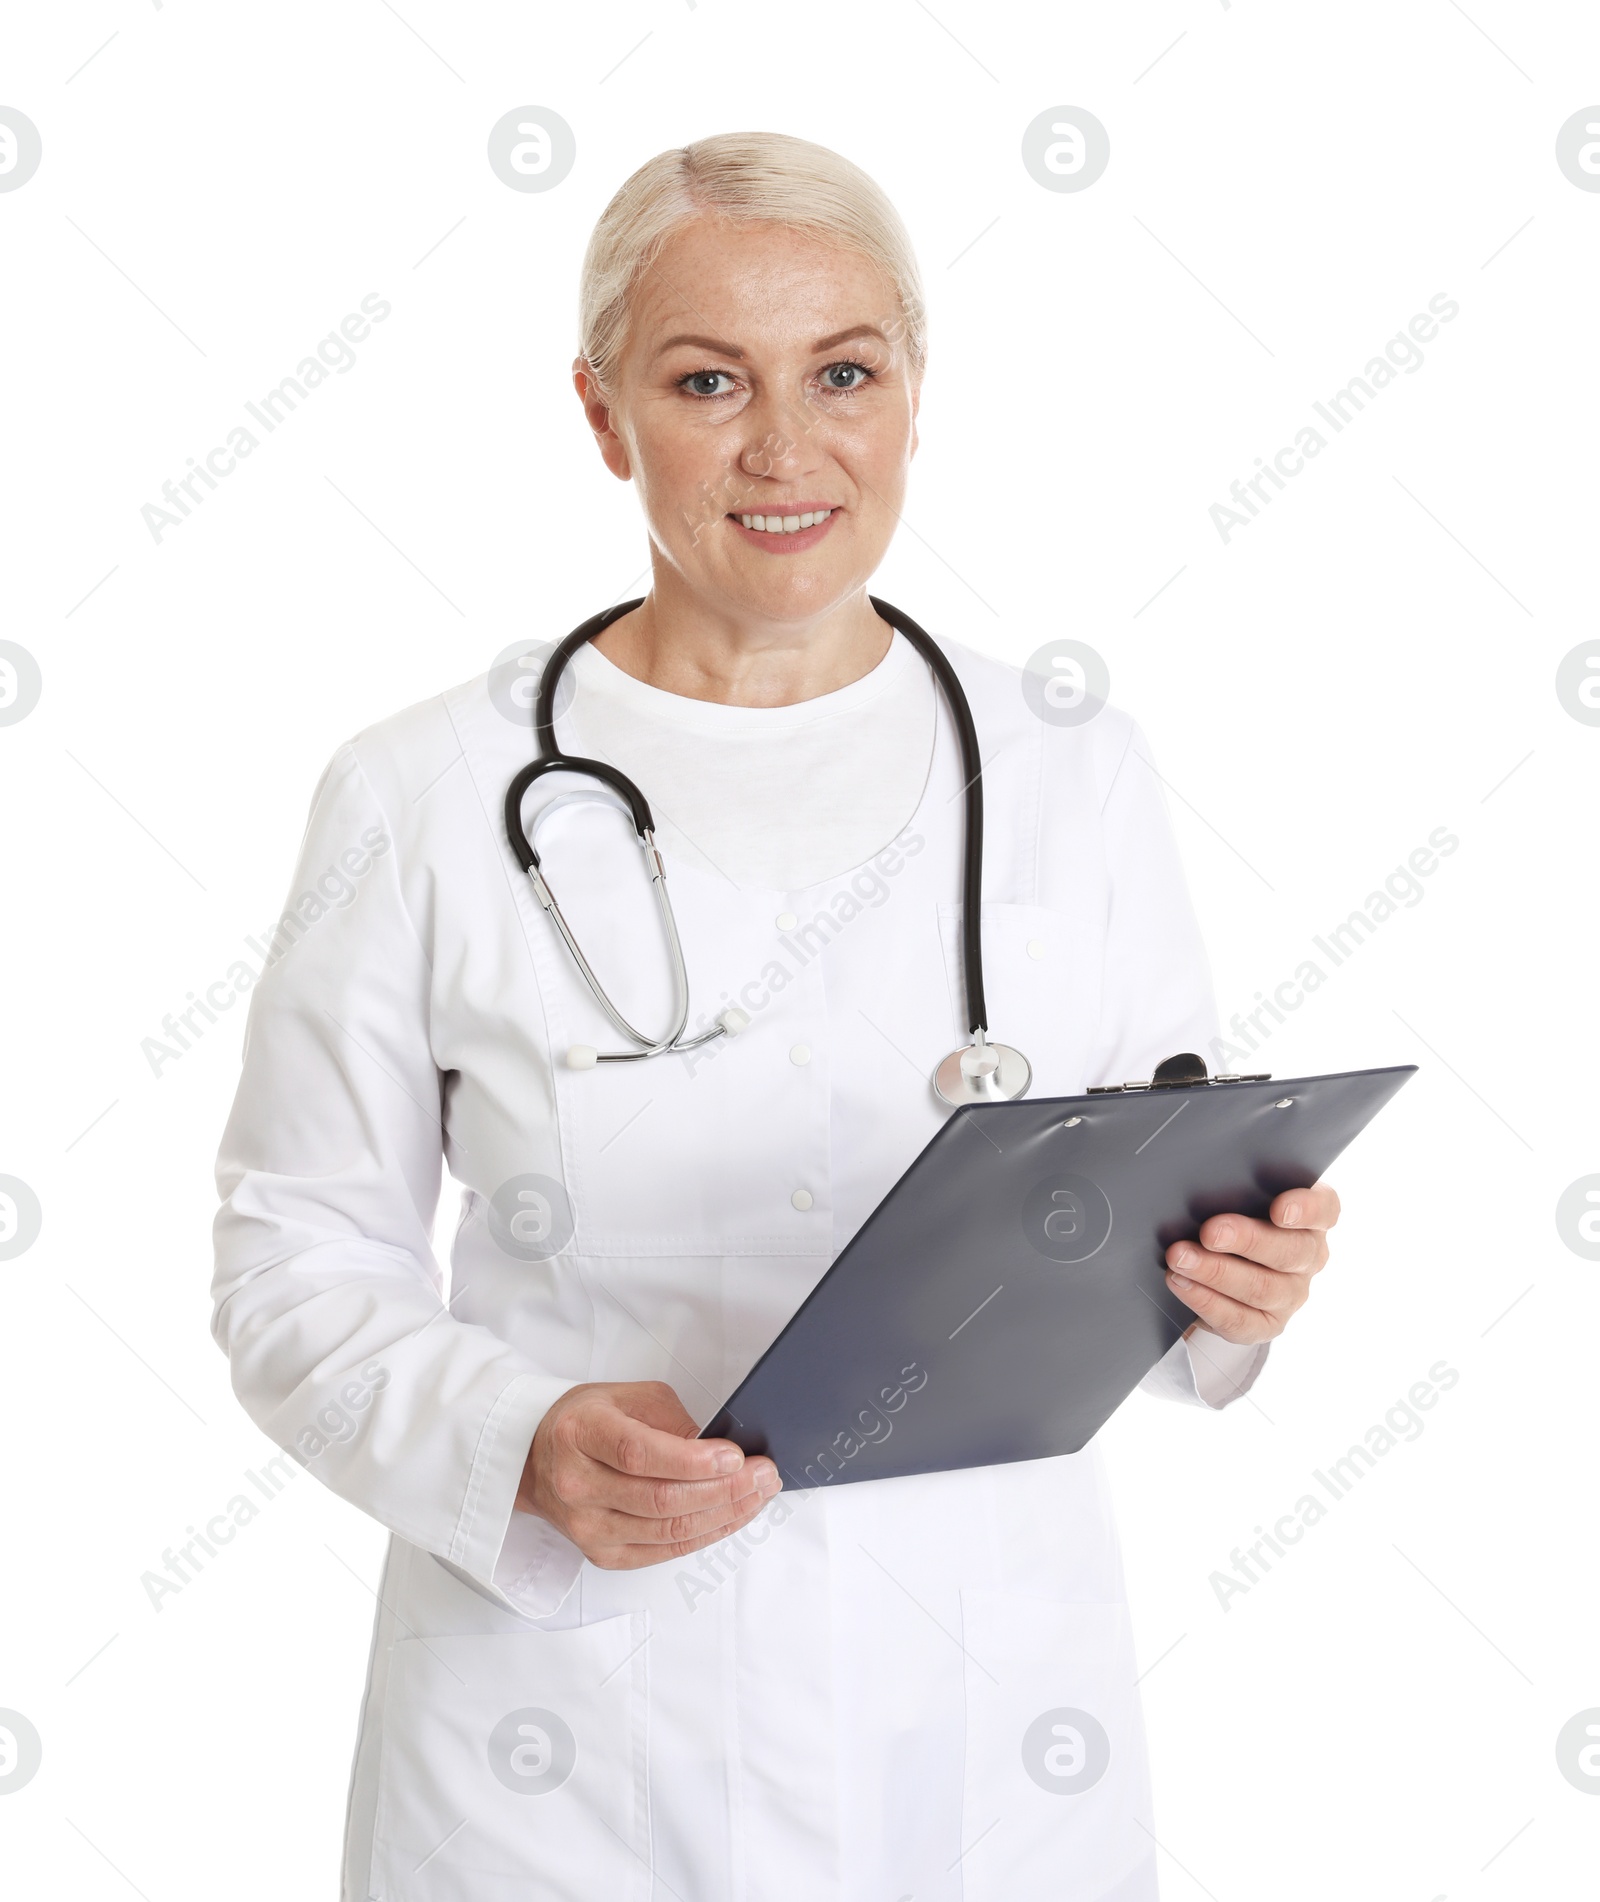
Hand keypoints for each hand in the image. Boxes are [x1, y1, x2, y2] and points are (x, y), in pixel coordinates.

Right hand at [516, 1379, 780, 1569]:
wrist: (534, 1458)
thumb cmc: (585, 1422)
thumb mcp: (627, 1398)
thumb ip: (672, 1422)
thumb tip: (720, 1452)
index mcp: (581, 1434)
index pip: (639, 1454)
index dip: (693, 1460)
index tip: (736, 1456)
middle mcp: (578, 1485)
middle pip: (661, 1500)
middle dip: (724, 1489)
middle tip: (764, 1474)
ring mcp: (587, 1527)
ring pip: (669, 1532)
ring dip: (724, 1514)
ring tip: (758, 1494)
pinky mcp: (602, 1555)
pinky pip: (664, 1551)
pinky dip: (705, 1535)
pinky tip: (731, 1517)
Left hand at [1163, 1183, 1340, 1345]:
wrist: (1221, 1270)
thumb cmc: (1233, 1219)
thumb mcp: (1241, 1201)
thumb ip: (1237, 1192)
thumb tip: (1203, 1187)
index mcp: (1311, 1219)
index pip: (1324, 1210)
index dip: (1305, 1209)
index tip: (1280, 1209)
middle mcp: (1308, 1258)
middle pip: (1288, 1252)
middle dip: (1246, 1241)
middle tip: (1210, 1232)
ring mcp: (1291, 1295)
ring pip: (1260, 1288)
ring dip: (1215, 1272)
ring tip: (1180, 1258)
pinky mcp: (1267, 1325)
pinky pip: (1239, 1319)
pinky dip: (1205, 1300)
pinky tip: (1181, 1283)